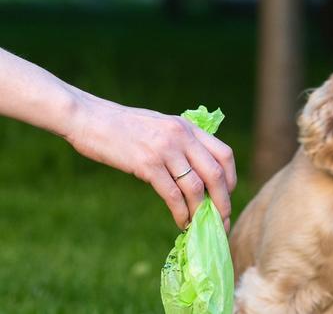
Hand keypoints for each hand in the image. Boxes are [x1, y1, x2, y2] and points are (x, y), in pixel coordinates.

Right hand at [66, 93, 236, 229]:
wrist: (88, 118)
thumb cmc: (123, 126)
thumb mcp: (160, 125)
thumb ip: (181, 142)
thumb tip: (198, 171)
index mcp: (188, 127)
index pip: (224, 154)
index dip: (231, 178)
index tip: (227, 196)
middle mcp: (181, 136)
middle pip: (216, 174)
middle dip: (223, 202)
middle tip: (222, 221)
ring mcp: (165, 149)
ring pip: (196, 188)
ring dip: (200, 212)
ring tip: (199, 226)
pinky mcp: (146, 164)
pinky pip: (172, 194)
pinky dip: (180, 212)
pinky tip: (180, 222)